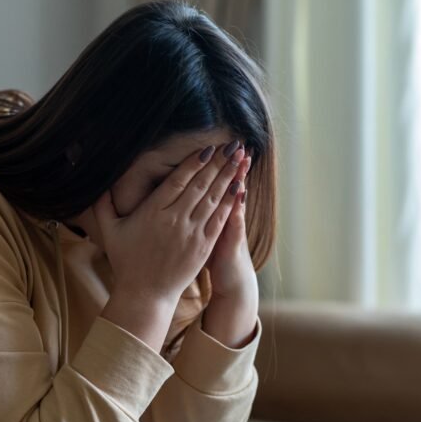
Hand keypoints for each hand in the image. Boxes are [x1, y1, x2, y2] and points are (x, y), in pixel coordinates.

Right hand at [92, 140, 245, 305]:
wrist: (145, 294)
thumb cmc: (126, 262)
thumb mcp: (109, 232)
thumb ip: (103, 206)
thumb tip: (99, 184)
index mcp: (153, 212)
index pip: (177, 181)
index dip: (194, 163)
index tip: (207, 148)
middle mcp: (174, 220)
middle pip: (200, 185)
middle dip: (218, 163)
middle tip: (231, 144)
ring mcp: (191, 234)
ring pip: (213, 199)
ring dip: (228, 176)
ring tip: (239, 158)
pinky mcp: (203, 247)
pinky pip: (219, 219)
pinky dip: (229, 202)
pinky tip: (238, 187)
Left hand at [201, 152, 259, 346]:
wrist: (230, 279)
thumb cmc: (208, 255)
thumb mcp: (202, 232)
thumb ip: (193, 213)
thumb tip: (178, 195)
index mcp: (209, 212)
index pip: (212, 184)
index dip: (215, 165)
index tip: (215, 145)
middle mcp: (222, 215)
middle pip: (225, 185)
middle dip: (228, 164)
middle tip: (235, 142)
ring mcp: (229, 226)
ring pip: (234, 198)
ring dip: (237, 178)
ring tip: (242, 158)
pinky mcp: (233, 241)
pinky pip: (236, 221)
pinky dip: (237, 206)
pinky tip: (241, 191)